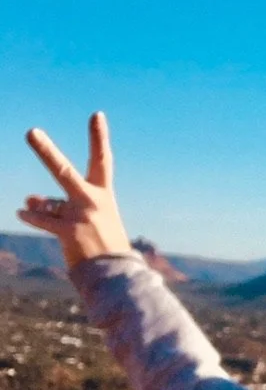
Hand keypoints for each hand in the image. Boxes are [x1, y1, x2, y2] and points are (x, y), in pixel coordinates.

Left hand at [19, 112, 133, 270]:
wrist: (118, 275)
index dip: (99, 137)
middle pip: (63, 171)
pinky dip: (33, 218)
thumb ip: (57, 205)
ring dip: (38, 205)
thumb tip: (27, 198)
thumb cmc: (103, 246)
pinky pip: (43, 221)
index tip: (96, 115)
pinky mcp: (69, 231)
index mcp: (103, 195)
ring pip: (49, 203)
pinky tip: (23, 214)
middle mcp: (92, 201)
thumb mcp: (86, 221)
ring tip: (29, 203)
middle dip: (45, 151)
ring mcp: (80, 216)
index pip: (103, 160)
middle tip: (30, 132)